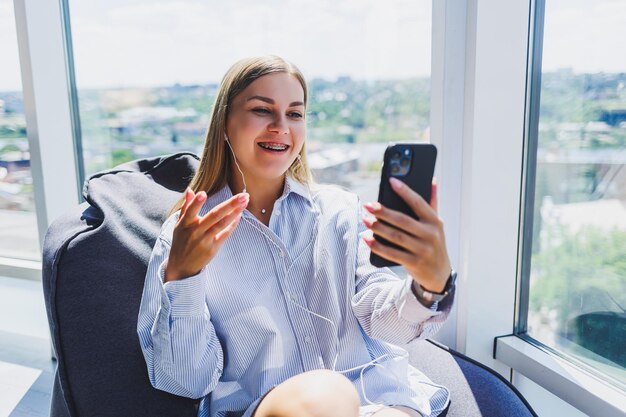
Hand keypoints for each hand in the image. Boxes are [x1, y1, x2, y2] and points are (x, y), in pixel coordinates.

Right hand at [165, 188, 248, 281]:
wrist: (181, 265)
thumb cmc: (182, 241)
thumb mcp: (180, 224)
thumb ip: (187, 207)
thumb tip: (190, 190)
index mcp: (185, 223)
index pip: (190, 211)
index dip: (196, 203)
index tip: (203, 193)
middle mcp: (195, 231)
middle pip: (214, 215)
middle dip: (230, 204)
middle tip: (243, 195)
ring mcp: (204, 240)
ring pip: (222, 224)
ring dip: (235, 212)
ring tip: (245, 202)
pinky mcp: (212, 248)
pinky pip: (225, 234)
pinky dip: (232, 225)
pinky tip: (239, 215)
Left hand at [362, 177, 450, 292]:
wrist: (439, 274)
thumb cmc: (433, 242)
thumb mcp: (436, 224)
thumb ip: (432, 202)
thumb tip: (431, 179)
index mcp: (435, 221)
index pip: (418, 202)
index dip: (405, 191)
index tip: (391, 180)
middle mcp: (430, 235)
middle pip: (402, 220)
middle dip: (383, 212)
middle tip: (368, 205)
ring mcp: (422, 250)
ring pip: (395, 237)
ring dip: (378, 228)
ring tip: (364, 219)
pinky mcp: (414, 263)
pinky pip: (392, 253)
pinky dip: (378, 246)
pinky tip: (367, 239)